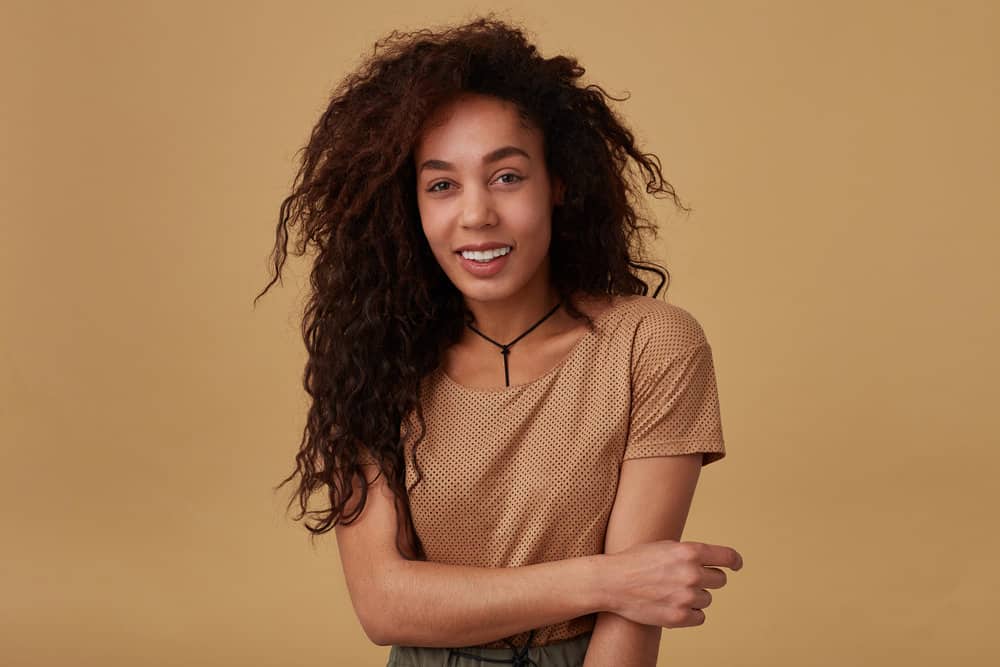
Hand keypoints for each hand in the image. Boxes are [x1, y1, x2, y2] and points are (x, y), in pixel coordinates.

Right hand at [604, 539, 742, 627]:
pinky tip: (674, 605)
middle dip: (708, 579)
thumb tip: (709, 562)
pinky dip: (690, 613)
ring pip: (707, 599)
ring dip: (695, 597)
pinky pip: (700, 617)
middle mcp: (691, 573)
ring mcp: (686, 596)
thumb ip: (689, 553)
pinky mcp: (679, 616)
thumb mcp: (664, 546)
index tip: (736, 565)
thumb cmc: (635, 561)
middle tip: (689, 580)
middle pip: (720, 580)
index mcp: (689, 551)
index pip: (727, 557)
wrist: (611, 581)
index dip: (735, 561)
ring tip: (672, 592)